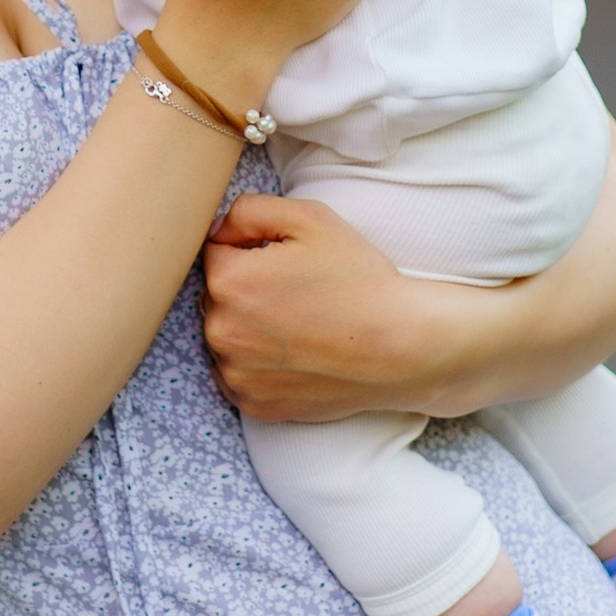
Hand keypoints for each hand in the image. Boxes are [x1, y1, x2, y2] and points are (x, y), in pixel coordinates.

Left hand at [201, 196, 467, 421]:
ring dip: (247, 329)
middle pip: (216, 298)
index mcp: (228, 281)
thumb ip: (248, 210)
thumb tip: (218, 230)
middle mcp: (221, 331)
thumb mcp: (309, 218)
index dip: (250, 252)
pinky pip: (239, 376)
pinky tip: (295, 355)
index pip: (214, 253)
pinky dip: (258, 366)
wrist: (401, 346)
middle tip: (295, 294)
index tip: (285, 263)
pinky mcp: (255, 404)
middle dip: (244, 291)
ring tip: (298, 325)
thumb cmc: (358, 278)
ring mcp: (236, 374)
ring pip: (226, 337)